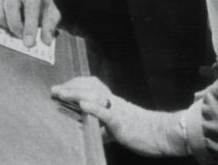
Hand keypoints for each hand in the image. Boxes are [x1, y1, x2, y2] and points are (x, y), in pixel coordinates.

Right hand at [0, 0, 59, 46]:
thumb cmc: (41, 6)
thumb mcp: (51, 14)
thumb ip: (50, 27)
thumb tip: (46, 42)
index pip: (31, 9)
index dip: (29, 27)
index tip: (29, 44)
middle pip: (10, 4)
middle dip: (13, 24)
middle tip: (18, 36)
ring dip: (0, 19)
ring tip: (8, 28)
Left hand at [51, 76, 186, 154]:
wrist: (163, 134)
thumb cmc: (142, 132)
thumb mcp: (119, 125)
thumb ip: (104, 125)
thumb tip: (90, 129)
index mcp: (113, 101)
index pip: (91, 85)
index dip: (75, 84)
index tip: (60, 88)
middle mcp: (114, 102)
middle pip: (90, 87)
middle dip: (70, 87)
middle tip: (54, 90)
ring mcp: (118, 111)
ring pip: (95, 96)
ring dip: (76, 94)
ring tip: (61, 94)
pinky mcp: (122, 123)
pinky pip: (107, 114)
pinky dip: (94, 108)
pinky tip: (83, 106)